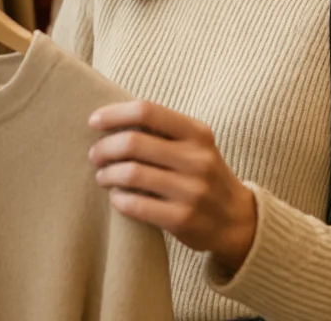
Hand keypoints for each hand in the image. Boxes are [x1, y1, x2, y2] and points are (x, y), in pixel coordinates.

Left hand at [88, 100, 256, 271]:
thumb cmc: (203, 175)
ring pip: (131, 174)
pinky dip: (118, 199)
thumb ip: (163, 132)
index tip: (93, 122)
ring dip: (106, 174)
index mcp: (198, 133)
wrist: (236, 219)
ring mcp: (191, 190)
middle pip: (133, 142)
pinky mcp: (182, 219)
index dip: (114, 114)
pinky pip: (135, 205)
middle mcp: (197, 159)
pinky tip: (117, 197)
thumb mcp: (196, 146)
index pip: (147, 111)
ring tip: (102, 176)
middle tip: (95, 155)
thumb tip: (111, 120)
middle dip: (104, 148)